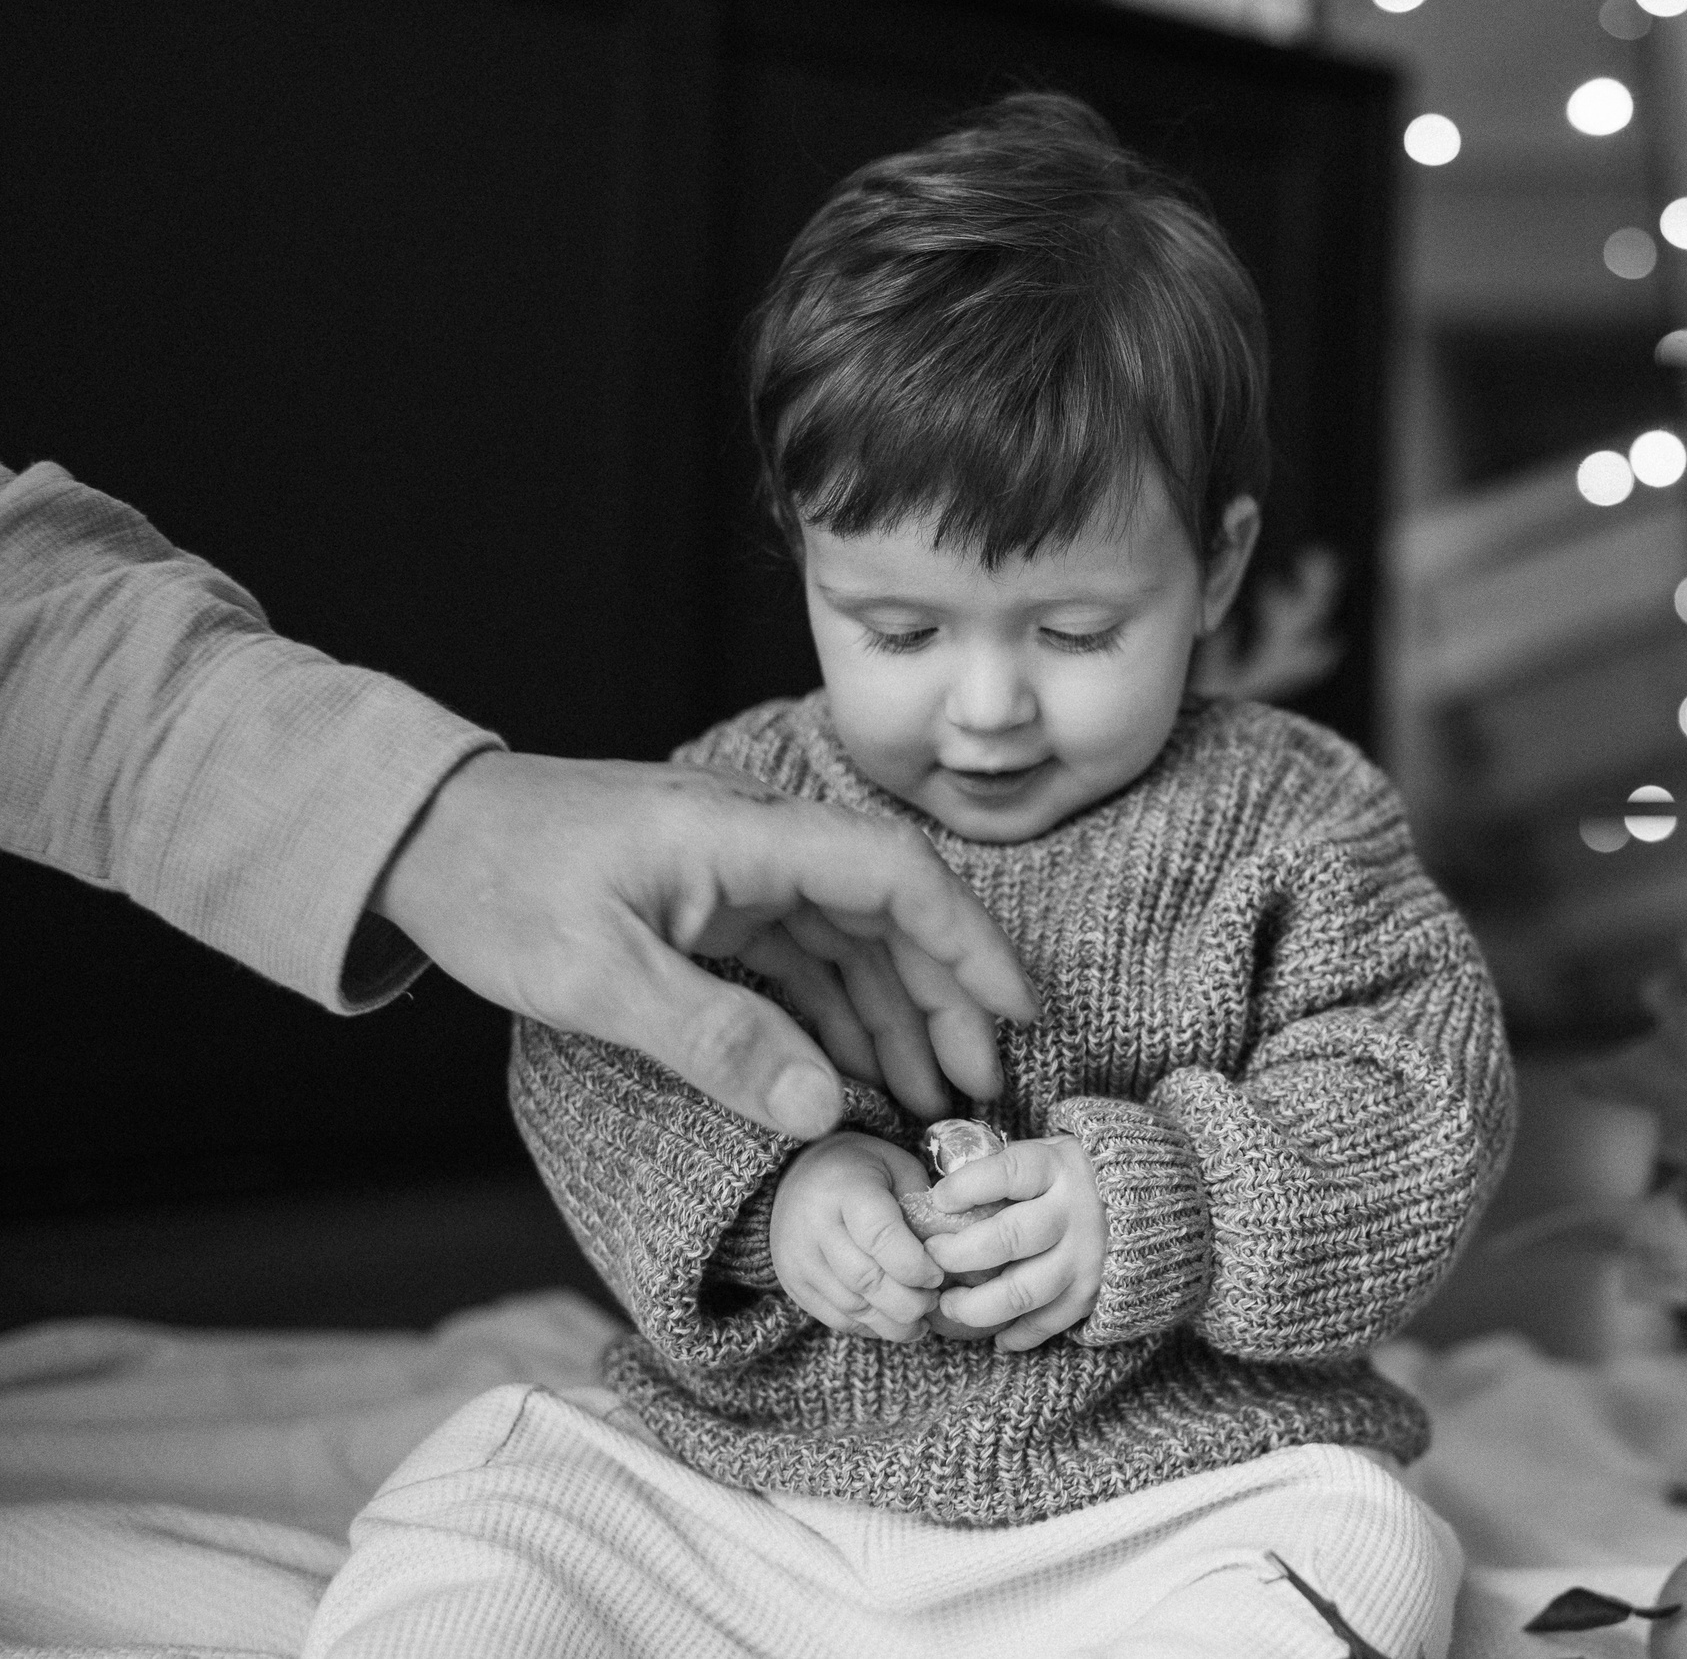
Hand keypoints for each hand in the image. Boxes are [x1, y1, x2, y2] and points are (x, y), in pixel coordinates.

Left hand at [370, 750, 1036, 1136]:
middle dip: (944, 998)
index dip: (968, 944)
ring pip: (850, 939)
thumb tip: (824, 1109)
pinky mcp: (712, 898)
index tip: (1015, 1012)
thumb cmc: (494, 884)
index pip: (895, 877)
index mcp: (745, 834)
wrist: (413, 834)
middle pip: (890, 911)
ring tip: (924, 1098)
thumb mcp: (597, 977)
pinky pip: (799, 954)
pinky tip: (850, 1072)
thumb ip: (716, 1041)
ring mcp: (738, 868)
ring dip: (894, 1013)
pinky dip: (833, 1012)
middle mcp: (759, 840)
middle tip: (975, 1087)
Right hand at [772, 1133, 944, 1338]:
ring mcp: (799, 1258)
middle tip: (934, 1301)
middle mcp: (815, 1225)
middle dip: (909, 1302)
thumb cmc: (862, 1170)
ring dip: (892, 1322)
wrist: (799, 1176)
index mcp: (846, 1189)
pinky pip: (835, 1318)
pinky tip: (894, 1323)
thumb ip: (922, 1205)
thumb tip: (951, 1250)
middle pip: (866, 1280)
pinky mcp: (793, 1283)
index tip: (938, 1275)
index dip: (915, 1264)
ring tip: (921, 1319)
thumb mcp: (898, 1168)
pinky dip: (870, 1327)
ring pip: (851, 1306)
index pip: (881, 1237)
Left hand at [923, 1135, 1107, 1351]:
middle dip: (958, 1253)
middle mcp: (1075, 1213)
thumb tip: (946, 1194)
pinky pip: (1050, 1321)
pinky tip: (996, 1336)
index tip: (938, 1200)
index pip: (1007, 1173)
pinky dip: (1019, 1334)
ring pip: (1022, 1291)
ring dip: (976, 1306)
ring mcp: (1087, 1257)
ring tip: (948, 1306)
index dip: (966, 1187)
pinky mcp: (1095, 1292)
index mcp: (1059, 1168)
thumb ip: (1008, 1168)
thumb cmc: (1085, 1173)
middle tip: (932, 1259)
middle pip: (1007, 1238)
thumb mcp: (1053, 1152)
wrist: (1161, 1199)